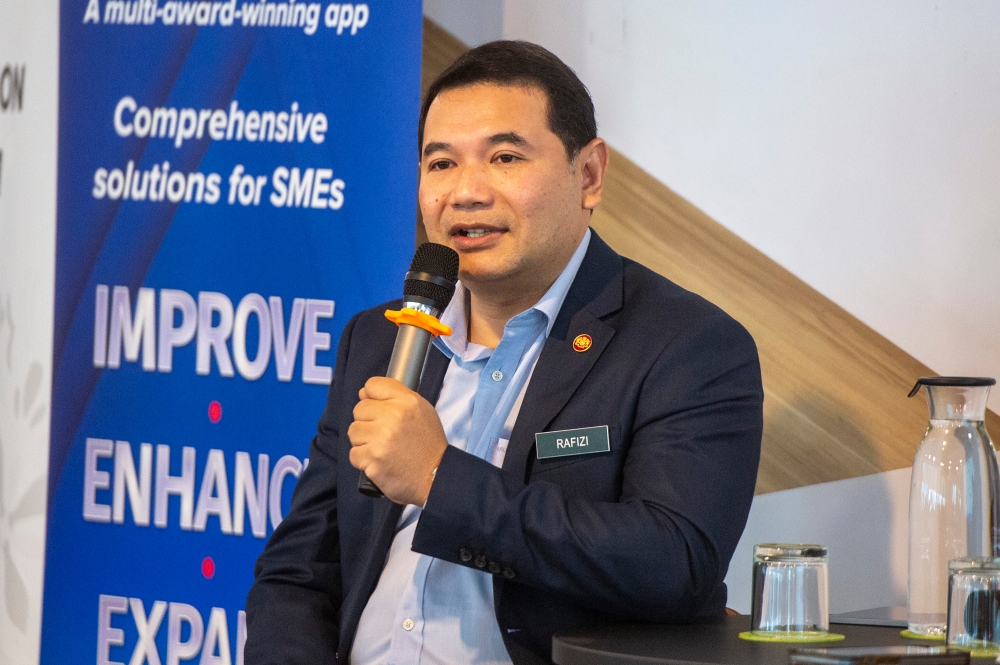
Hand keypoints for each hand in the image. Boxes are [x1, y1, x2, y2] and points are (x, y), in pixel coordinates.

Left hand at [347, 377, 447, 505]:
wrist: (435, 477)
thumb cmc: (427, 445)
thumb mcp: (422, 411)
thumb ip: (396, 397)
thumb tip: (363, 393)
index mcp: (407, 402)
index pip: (372, 385)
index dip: (372, 398)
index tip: (378, 409)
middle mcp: (393, 416)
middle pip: (359, 409)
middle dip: (368, 422)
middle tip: (384, 435)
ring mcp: (381, 438)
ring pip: (353, 431)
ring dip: (363, 442)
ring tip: (382, 449)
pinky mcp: (372, 459)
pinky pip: (354, 454)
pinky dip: (364, 460)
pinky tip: (379, 461)